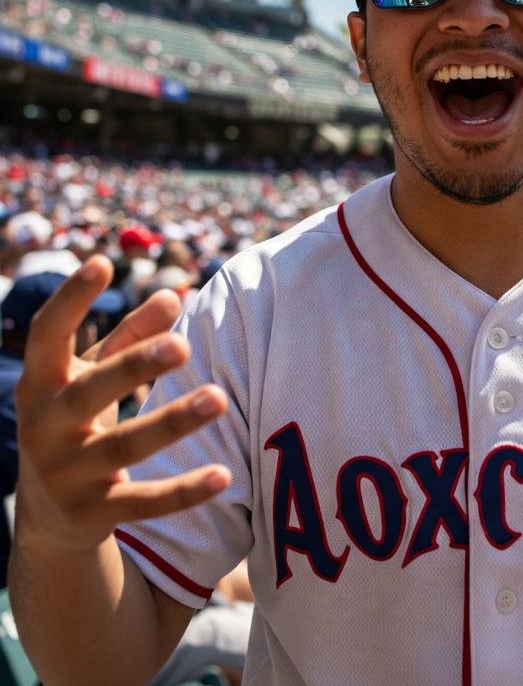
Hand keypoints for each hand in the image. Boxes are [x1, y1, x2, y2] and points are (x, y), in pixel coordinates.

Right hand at [14, 256, 230, 553]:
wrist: (47, 517)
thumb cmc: (77, 420)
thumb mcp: (91, 376)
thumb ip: (130, 336)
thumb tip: (173, 293)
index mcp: (42, 384)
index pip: (47, 336)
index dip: (70, 299)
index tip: (101, 262)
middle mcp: (45, 427)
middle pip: (90, 392)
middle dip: (135, 366)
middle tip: (184, 344)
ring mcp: (66, 473)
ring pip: (124, 446)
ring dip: (173, 421)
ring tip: (219, 398)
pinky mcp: (93, 513)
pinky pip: (143, 502)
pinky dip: (183, 491)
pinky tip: (223, 476)